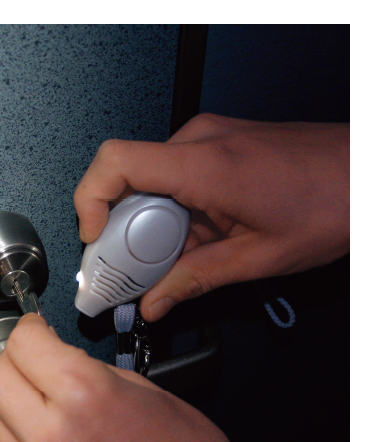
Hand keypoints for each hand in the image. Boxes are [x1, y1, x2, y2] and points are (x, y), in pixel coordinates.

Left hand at [0, 314, 279, 441]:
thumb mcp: (139, 387)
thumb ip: (83, 367)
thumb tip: (48, 356)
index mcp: (83, 396)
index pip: (22, 343)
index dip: (30, 329)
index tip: (36, 330)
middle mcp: (50, 441)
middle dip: (16, 362)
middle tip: (38, 361)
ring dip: (16, 405)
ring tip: (52, 409)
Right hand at [74, 114, 349, 320]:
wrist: (367, 171)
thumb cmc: (333, 201)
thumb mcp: (258, 256)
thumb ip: (197, 279)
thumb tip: (156, 301)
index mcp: (205, 164)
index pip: (115, 162)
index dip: (89, 201)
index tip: (93, 238)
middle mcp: (199, 142)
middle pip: (125, 183)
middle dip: (117, 234)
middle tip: (124, 274)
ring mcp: (206, 140)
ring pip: (147, 185)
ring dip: (145, 228)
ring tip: (161, 265)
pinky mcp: (214, 146)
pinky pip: (171, 180)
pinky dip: (167, 215)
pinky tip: (184, 243)